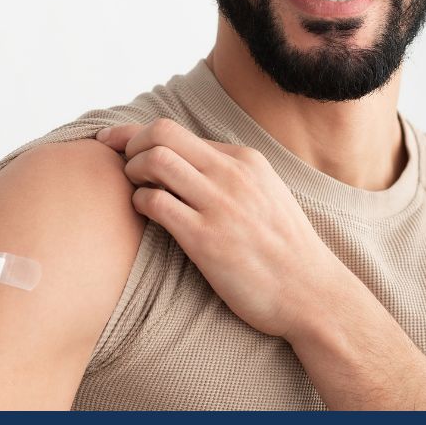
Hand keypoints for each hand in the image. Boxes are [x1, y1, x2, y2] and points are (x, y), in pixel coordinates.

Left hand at [95, 118, 351, 339]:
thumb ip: (233, 177)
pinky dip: (139, 203)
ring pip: (155, 160)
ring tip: (136, 191)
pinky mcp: (206, 239)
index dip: (139, 135)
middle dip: (130, 145)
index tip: (115, 142)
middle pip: (162, 132)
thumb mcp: (266, 195)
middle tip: (122, 167)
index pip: (178, 131)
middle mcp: (232, 174)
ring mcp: (219, 204)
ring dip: (132, 172)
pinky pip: (156, 203)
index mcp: (246, 160)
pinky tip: (145, 215)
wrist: (311, 293)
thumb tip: (191, 165)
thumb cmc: (284, 251)